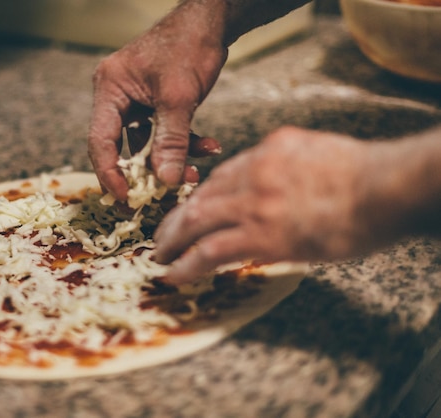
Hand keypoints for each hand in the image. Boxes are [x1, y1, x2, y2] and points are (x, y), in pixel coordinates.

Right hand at [87, 1, 229, 200]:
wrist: (211, 21)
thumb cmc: (189, 46)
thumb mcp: (179, 98)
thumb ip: (171, 141)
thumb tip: (165, 180)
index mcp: (110, 89)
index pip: (100, 141)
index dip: (110, 174)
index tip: (126, 198)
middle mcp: (117, 97)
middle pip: (122, 147)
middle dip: (146, 171)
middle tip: (160, 195)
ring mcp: (135, 101)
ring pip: (147, 144)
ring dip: (172, 159)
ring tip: (197, 171)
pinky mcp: (154, 104)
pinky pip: (163, 133)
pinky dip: (183, 143)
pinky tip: (208, 146)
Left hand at [154, 126, 400, 283]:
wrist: (383, 188)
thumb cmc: (365, 175)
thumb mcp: (320, 152)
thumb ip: (292, 164)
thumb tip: (280, 183)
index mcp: (269, 150)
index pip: (223, 175)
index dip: (202, 196)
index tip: (193, 211)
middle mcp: (252, 172)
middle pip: (201, 196)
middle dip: (176, 218)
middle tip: (163, 235)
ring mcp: (254, 203)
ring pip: (196, 221)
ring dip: (173, 241)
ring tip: (160, 256)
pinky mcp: (261, 235)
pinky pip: (210, 252)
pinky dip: (187, 265)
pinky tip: (175, 276)